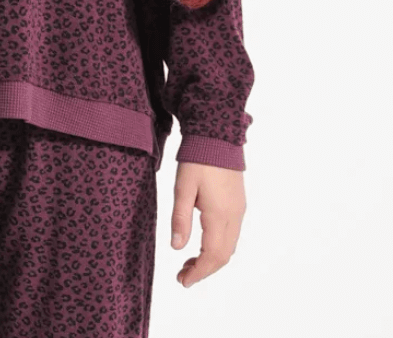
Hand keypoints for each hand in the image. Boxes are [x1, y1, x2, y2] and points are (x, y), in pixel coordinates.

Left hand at [170, 161, 245, 286]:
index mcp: (219, 215)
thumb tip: (177, 248)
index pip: (212, 256)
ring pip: (229, 246)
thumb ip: (180, 218)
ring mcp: (239, 210)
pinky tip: (202, 241)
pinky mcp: (238, 203)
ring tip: (188, 261)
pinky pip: (231, 234)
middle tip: (182, 274)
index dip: (198, 273)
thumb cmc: (197, 158)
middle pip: (223, 256)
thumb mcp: (182, 187)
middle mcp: (234, 216)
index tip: (183, 281)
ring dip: (211, 258)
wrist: (218, 135)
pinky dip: (218, 246)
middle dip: (204, 269)